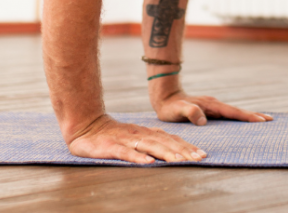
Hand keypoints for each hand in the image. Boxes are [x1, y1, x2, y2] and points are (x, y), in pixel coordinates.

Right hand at [67, 114, 207, 163]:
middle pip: (164, 143)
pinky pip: (126, 153)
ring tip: (180, 161)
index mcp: (146, 133)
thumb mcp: (135, 137)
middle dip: (183, 151)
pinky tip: (148, 163)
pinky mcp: (111, 147)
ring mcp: (126, 140)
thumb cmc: (112, 135)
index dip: (186, 147)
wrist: (85, 125)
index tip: (202, 155)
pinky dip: (138, 157)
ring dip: (166, 154)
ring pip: (149, 146)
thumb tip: (173, 150)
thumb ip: (151, 142)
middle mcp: (139, 135)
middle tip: (199, 159)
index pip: (170, 139)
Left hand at [152, 90, 272, 125]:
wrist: (165, 97)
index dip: (246, 117)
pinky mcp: (210, 110)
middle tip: (270, 120)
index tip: (261, 120)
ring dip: (247, 116)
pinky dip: (238, 117)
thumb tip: (203, 120)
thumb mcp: (177, 111)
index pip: (232, 112)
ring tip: (262, 120)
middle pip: (237, 111)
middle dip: (253, 115)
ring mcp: (213, 106)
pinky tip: (241, 122)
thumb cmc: (170, 107)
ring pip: (233, 112)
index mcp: (211, 105)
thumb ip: (189, 112)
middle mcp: (214, 104)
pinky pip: (227, 114)